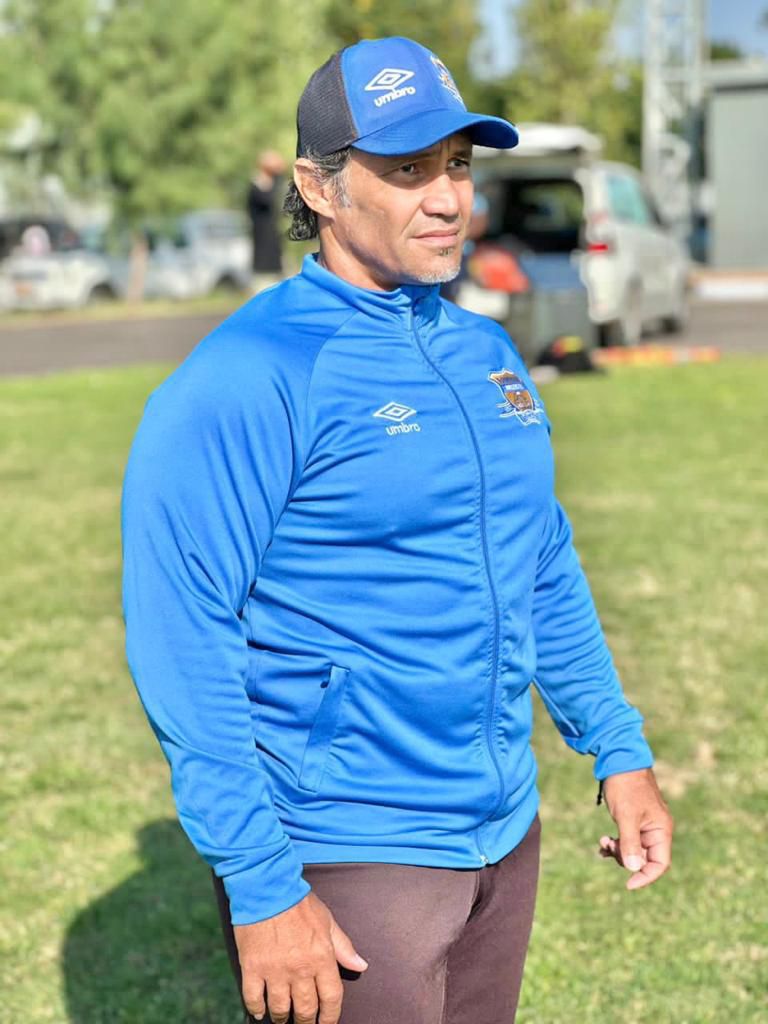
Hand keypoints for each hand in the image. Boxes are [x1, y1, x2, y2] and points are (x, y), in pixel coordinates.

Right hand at [234, 891, 367, 1023]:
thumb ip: (344, 947)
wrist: (266, 887)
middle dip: (306, 1021)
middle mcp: (299, 969)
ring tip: (283, 1019)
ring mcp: (274, 971)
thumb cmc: (298, 902)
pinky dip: (257, 1010)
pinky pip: (254, 999)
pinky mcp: (252, 968)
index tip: (327, 1023)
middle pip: (306, 1009)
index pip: (331, 998)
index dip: (330, 1017)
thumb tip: (361, 966)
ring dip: (282, 1018)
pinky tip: (261, 1012)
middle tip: (304, 1023)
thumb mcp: (327, 921)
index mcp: (321, 957)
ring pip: (280, 1009)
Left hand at [598, 767, 673, 890]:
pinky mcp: (634, 820)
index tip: (628, 884)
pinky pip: (628, 840)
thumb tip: (632, 869)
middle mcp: (657, 829)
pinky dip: (616, 843)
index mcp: (661, 830)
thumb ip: (630, 842)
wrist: (618, 759)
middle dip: (625, 858)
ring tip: (603, 842)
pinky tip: (604, 842)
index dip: (645, 876)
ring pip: (634, 850)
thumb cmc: (625, 785)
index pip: (659, 863)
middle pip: (645, 858)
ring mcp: (646, 825)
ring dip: (618, 851)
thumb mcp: (626, 815)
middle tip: (607, 847)